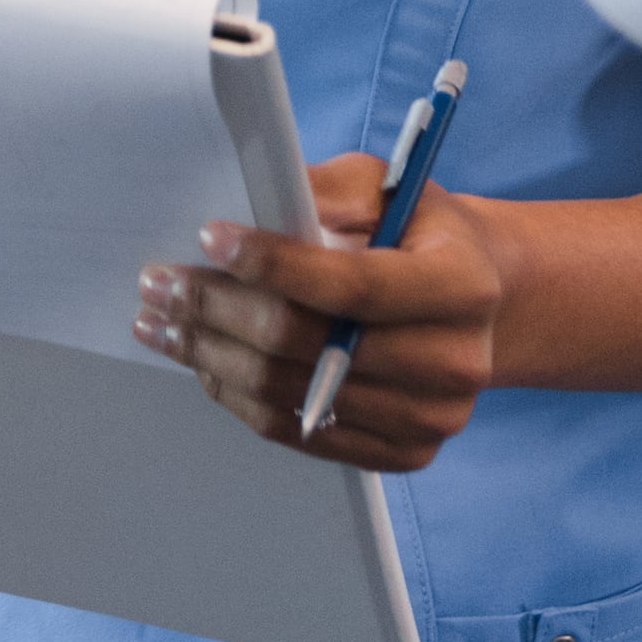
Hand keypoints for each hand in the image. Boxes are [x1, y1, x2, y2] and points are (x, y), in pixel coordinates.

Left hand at [137, 152, 504, 474]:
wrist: (481, 302)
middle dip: (217, 309)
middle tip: (160, 283)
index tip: (210, 237)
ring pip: (290, 394)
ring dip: (211, 357)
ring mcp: (429, 418)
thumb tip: (257, 199)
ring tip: (162, 324)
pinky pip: (297, 432)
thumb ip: (327, 191)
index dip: (273, 264)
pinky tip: (204, 363)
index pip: (350, 285)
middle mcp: (453, 362)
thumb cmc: (419, 233)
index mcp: (460, 286)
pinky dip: (239, 397)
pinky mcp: (403, 453)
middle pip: (308, 346)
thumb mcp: (386, 187)